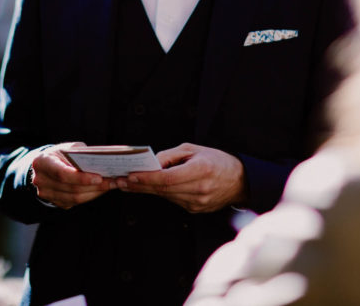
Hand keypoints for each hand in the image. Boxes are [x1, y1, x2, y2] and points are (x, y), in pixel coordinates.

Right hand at [30, 142, 114, 208]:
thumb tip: (102, 162)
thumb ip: (80, 154)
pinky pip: (75, 202)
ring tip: (110, 185)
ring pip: (75, 198)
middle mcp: (41, 180)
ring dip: (95, 193)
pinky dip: (90, 196)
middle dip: (94, 186)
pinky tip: (100, 189)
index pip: (62, 173)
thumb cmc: (59, 154)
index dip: (81, 178)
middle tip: (113, 182)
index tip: (99, 177)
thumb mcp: (67, 148)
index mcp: (42, 162)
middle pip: (71, 188)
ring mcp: (46, 193)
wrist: (44, 165)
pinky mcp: (54, 201)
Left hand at [117, 143, 245, 212]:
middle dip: (140, 185)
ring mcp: (198, 202)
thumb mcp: (194, 149)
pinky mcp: (196, 209)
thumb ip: (171, 156)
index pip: (167, 178)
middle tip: (120, 181)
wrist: (240, 180)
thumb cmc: (217, 160)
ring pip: (165, 196)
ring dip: (147, 190)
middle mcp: (199, 189)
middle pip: (163, 189)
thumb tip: (152, 164)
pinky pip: (173, 200)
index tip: (130, 176)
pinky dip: (161, 194)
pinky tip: (148, 188)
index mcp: (200, 170)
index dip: (146, 178)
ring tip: (128, 185)